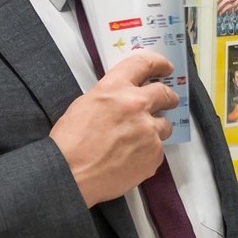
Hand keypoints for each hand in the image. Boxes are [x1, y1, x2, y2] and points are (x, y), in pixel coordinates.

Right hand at [50, 52, 178, 206]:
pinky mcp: (154, 154)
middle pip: (164, 94)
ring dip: (155, 130)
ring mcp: (148, 131)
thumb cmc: (70, 142)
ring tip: (135, 141)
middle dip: (168, 98)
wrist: (70, 174)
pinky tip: (130, 159)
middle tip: (167, 101)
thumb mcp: (85, 104)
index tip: (165, 67)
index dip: (158, 63)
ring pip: (164, 126)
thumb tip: (124, 98)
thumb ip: (111, 97)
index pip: (144, 64)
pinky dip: (148, 153)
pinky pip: (158, 150)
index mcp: (115, 88)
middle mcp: (136, 105)